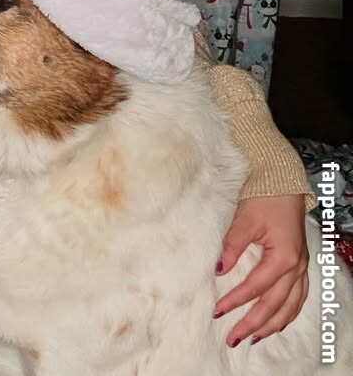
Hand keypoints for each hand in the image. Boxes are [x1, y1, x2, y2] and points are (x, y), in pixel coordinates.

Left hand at [214, 194, 308, 346]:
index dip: (236, 300)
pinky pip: (298, 297)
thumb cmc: (264, 197)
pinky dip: (287, 313)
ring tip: (253, 338)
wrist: (283, 182)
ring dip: (272, 324)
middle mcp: (297, 267)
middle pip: (275, 305)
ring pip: (290, 306)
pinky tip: (276, 322)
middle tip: (233, 338)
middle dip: (254, 324)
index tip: (217, 311)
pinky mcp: (301, 264)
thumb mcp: (245, 220)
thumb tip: (218, 270)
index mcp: (284, 257)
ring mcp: (302, 268)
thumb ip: (232, 246)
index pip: (256, 287)